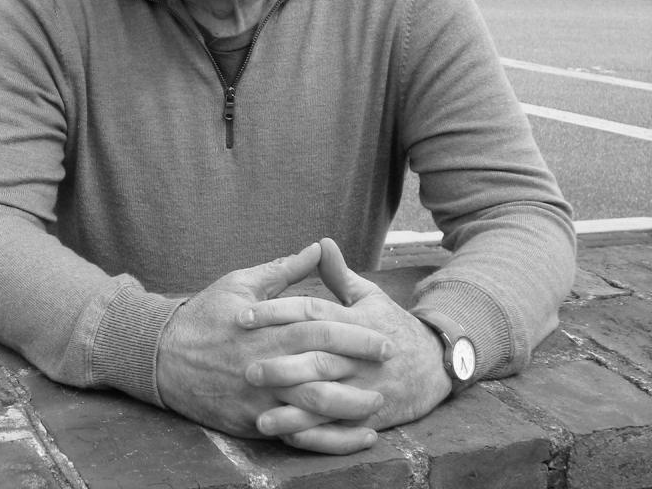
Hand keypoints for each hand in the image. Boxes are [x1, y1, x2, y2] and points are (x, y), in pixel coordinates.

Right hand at [155, 243, 392, 452]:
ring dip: (351, 407)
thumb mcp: (241, 283)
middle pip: (325, 365)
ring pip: (315, 406)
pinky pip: (299, 436)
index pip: (321, 326)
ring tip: (378, 405)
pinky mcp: (254, 421)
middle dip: (361, 366)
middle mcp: (268, 361)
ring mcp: (261, 395)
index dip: (356, 331)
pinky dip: (331, 441)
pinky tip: (356, 437)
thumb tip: (317, 247)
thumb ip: (284, 270)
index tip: (382, 332)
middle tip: (390, 365)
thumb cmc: (205, 314)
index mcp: (268, 326)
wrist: (162, 356)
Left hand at [239, 238, 451, 451]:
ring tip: (259, 414)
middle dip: (280, 366)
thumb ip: (339, 273)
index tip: (242, 316)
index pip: (310, 313)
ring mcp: (365, 390)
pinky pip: (340, 431)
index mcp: (354, 321)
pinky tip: (287, 434)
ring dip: (292, 410)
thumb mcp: (369, 295)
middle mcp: (358, 357)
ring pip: (326, 401)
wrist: (435, 364)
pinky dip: (315, 435)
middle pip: (316, 360)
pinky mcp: (371, 418)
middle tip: (245, 368)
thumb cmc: (392, 325)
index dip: (275, 312)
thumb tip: (320, 243)